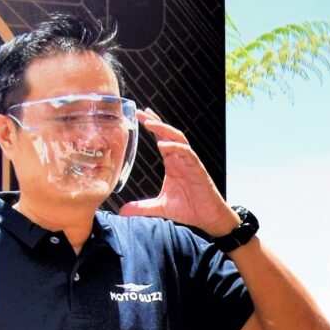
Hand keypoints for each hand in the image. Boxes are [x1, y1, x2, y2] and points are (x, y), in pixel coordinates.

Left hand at [116, 110, 237, 236]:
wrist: (207, 217)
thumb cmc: (188, 208)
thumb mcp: (159, 207)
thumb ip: (141, 207)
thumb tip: (122, 211)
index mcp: (172, 163)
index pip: (160, 139)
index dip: (152, 126)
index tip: (139, 115)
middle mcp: (180, 159)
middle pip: (168, 133)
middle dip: (155, 122)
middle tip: (141, 112)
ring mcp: (189, 162)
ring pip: (178, 138)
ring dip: (164, 130)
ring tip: (150, 124)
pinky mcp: (198, 169)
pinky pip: (187, 153)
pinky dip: (176, 147)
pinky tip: (164, 145)